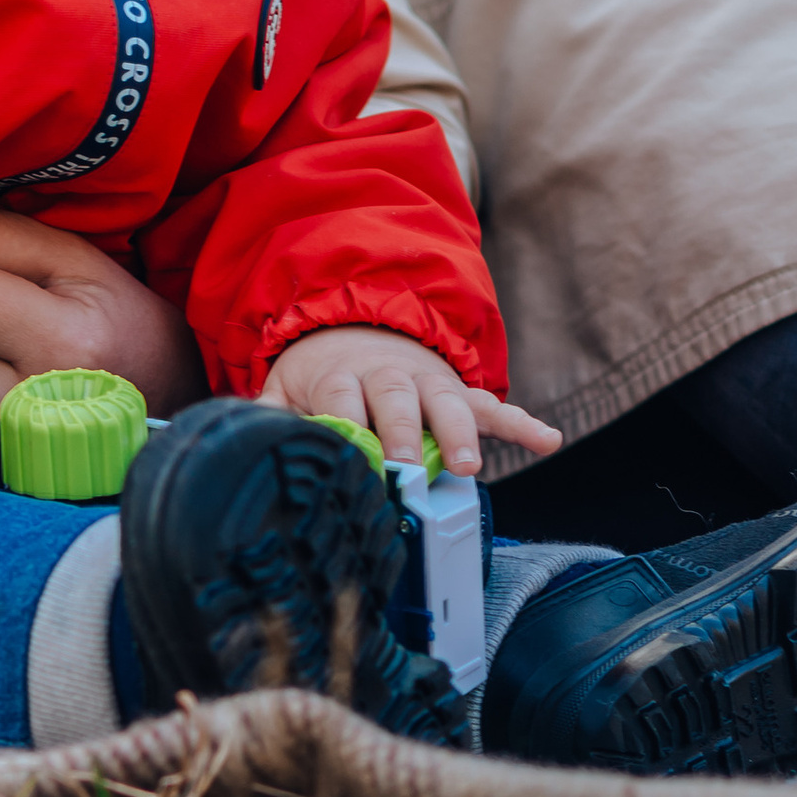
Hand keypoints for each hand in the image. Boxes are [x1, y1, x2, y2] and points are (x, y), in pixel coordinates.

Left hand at [260, 324, 559, 478]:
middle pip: (396, 402)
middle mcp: (386, 375)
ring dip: (459, 433)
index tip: (353, 459)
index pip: (342, 401)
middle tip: (410, 469)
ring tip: (468, 466)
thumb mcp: (287, 387)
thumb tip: (248, 436)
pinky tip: (547, 439)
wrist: (358, 327)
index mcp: (340, 376)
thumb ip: (272, 412)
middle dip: (405, 435)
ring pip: (447, 402)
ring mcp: (427, 382)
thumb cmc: (321, 376)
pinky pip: (493, 406)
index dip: (347, 429)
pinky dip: (522, 423)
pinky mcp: (457, 391)